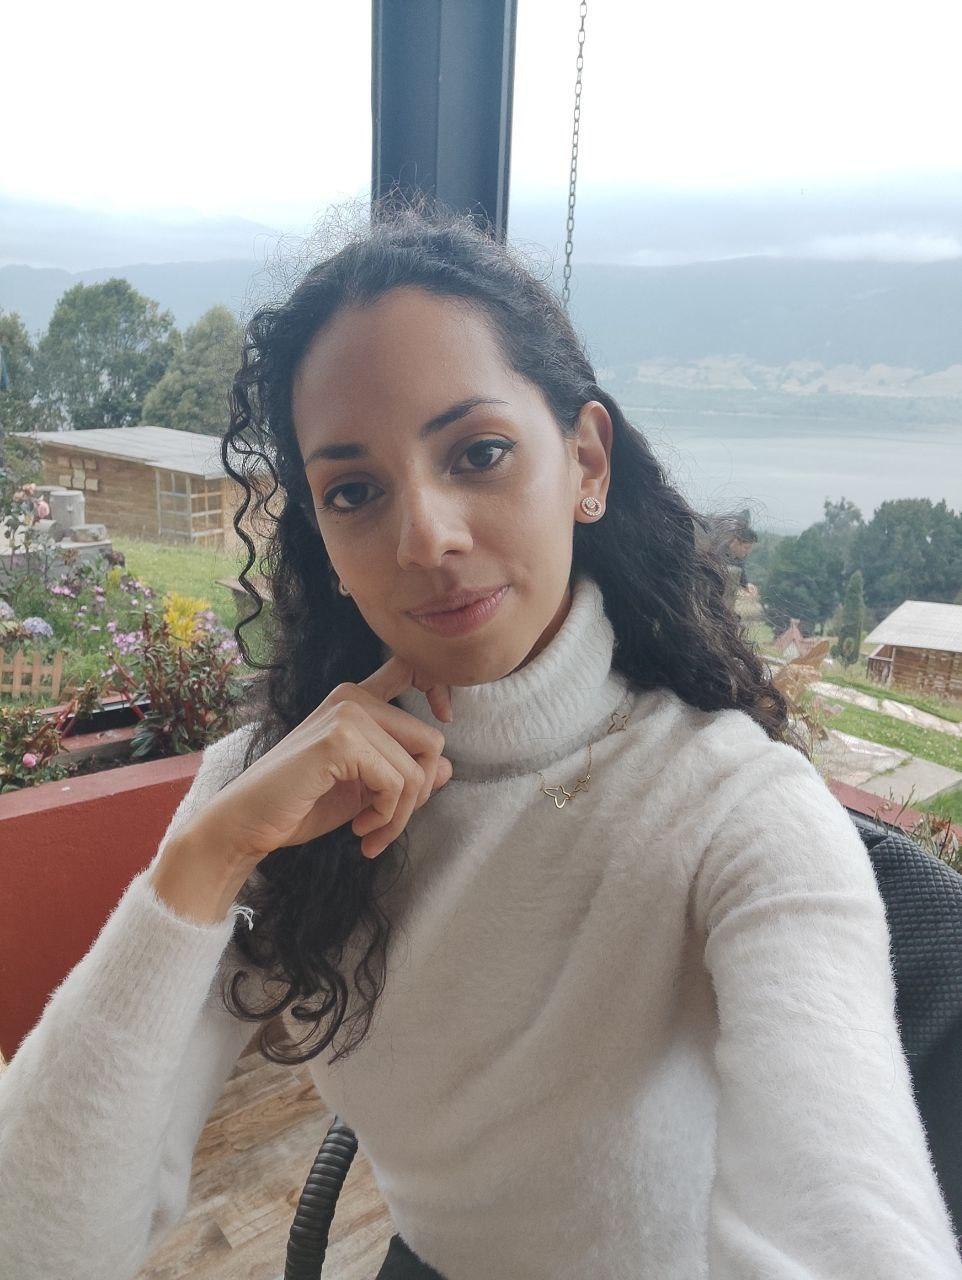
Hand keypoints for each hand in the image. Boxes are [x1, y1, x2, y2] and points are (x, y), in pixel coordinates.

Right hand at [189, 656, 454, 867]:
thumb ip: (402, 773)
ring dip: (400, 815)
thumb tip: (448, 768)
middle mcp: (353, 697)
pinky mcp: (340, 740)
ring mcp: (346, 714)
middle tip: (386, 824)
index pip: (412, 671)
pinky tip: (360, 829)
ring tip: (371, 833)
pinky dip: (386, 817)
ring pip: (416, 770)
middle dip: (418, 795)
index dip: (440, 690)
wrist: (247, 823)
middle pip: (430, 743)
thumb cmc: (300, 804)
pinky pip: (396, 782)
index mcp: (358, 699)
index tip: (442, 723)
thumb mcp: (364, 789)